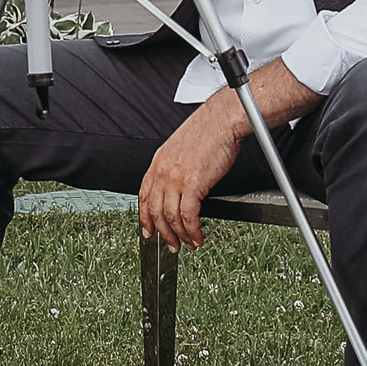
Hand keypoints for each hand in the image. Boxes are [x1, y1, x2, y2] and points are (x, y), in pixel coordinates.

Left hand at [138, 94, 246, 251]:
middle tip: (171, 244)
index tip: (148, 230)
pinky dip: (192, 231)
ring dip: (179, 235)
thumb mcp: (182, 147)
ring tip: (188, 244)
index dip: (145, 217)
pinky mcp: (192, 185)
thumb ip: (177, 165)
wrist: (222, 120)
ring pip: (170, 217)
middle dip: (162, 232)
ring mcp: (175, 179)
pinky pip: (188, 216)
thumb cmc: (209, 130)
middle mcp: (163, 171)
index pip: (144, 195)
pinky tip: (198, 236)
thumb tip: (181, 185)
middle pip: (155, 210)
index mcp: (159, 161)